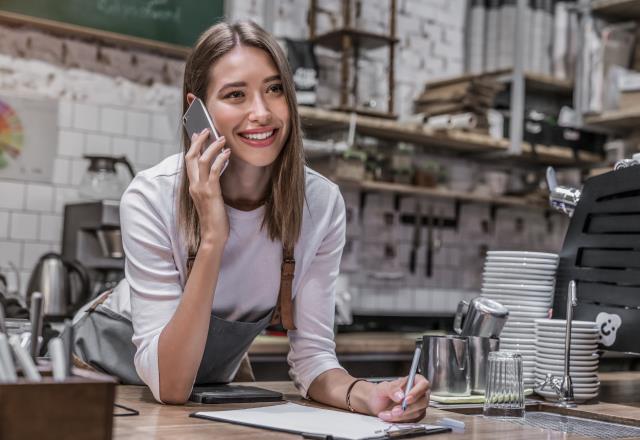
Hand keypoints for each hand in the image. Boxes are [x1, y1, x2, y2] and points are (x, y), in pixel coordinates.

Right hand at [184, 129, 230, 244]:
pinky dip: (220, 159)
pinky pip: (214, 171)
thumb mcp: (210, 199)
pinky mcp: (211, 192)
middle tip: (207, 130)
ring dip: (212, 147)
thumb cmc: (214, 219)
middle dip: (199, 141)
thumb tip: (215, 172)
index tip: (198, 135)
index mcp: (192, 186)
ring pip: (202, 160)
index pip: (189, 162)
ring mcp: (201, 188)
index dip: (193, 147)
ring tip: (222, 139)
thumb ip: (210, 186)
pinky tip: (227, 153)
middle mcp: (194, 185)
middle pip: (191, 157)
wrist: (213, 235)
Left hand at [366, 375, 429, 422]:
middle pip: (422, 401)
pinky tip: (390, 416)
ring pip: (417, 412)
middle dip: (408, 408)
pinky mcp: (414, 416)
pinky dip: (400, 420)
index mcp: (414, 381)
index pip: (423, 384)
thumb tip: (401, 395)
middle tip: (395, 410)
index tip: (406, 399)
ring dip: (401, 415)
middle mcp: (418, 393)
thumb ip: (392, 389)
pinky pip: (412, 421)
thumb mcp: (383, 388)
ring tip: (389, 412)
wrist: (375, 404)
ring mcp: (418, 406)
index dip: (416, 392)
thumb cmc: (381, 393)